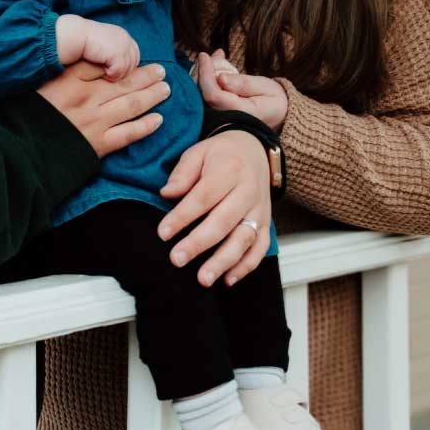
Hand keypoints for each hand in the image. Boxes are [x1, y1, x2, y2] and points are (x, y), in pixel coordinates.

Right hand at [37, 61, 169, 156]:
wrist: (18, 150)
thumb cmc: (24, 116)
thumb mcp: (37, 86)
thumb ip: (59, 75)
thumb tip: (78, 65)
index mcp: (69, 80)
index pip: (104, 64)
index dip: (123, 61)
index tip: (135, 58)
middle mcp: (87, 98)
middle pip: (124, 82)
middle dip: (146, 76)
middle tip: (161, 71)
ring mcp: (94, 121)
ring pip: (132, 104)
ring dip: (152, 96)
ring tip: (165, 89)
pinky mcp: (98, 144)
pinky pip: (128, 133)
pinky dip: (145, 126)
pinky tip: (158, 120)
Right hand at [56, 15, 141, 80]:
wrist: (72, 35)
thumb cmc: (82, 42)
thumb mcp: (101, 45)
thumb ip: (111, 52)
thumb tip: (118, 67)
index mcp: (122, 35)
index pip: (134, 55)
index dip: (125, 66)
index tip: (113, 70)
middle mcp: (125, 38)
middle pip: (133, 64)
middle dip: (121, 71)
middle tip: (106, 72)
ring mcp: (123, 45)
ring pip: (127, 70)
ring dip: (114, 73)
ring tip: (101, 69)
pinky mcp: (117, 53)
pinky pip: (118, 72)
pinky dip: (109, 74)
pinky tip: (100, 68)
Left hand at [156, 130, 272, 287]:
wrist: (255, 149)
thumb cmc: (221, 154)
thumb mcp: (198, 152)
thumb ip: (183, 173)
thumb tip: (166, 194)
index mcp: (230, 170)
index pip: (204, 197)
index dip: (182, 216)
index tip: (163, 233)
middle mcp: (248, 191)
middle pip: (223, 221)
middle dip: (199, 243)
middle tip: (176, 259)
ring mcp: (260, 209)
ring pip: (244, 238)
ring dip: (224, 261)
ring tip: (203, 278)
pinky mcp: (266, 223)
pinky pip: (260, 248)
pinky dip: (246, 266)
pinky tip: (228, 280)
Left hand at [194, 50, 288, 130]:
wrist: (277, 116)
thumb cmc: (272, 101)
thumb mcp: (265, 88)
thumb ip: (243, 84)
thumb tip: (220, 78)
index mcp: (240, 114)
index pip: (213, 95)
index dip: (205, 74)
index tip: (204, 56)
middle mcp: (224, 120)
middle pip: (202, 93)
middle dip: (205, 70)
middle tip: (217, 56)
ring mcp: (217, 120)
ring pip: (198, 93)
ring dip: (205, 73)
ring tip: (222, 62)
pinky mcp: (213, 116)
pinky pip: (201, 95)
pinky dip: (206, 78)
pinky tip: (217, 69)